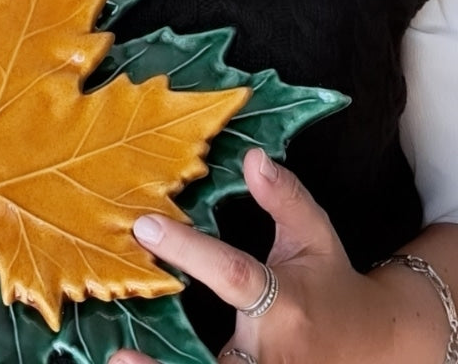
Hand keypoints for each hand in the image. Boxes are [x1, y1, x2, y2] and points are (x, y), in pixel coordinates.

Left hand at [108, 148, 408, 363]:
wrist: (380, 347)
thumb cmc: (332, 285)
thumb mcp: (315, 237)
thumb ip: (284, 198)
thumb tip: (253, 157)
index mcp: (286, 301)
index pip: (233, 274)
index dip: (188, 250)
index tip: (144, 225)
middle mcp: (275, 351)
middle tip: (120, 356)